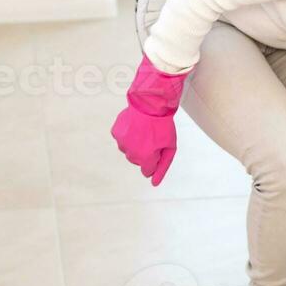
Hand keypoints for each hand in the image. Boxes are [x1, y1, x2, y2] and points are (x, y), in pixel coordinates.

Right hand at [111, 56, 187, 185]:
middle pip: (138, 161)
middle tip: (153, 137)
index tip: (158, 148)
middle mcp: (130, 153)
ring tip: (144, 130)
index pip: (147, 170)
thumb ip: (162, 167)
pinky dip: (128, 134)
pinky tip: (135, 126)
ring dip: (136, 143)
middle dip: (145, 152)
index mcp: (145, 158)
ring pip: (129, 150)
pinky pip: (122, 139)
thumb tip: (154, 183)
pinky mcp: (116, 132)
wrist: (150, 102)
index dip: (155, 159)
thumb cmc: (163, 125)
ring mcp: (121, 142)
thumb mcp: (170, 147)